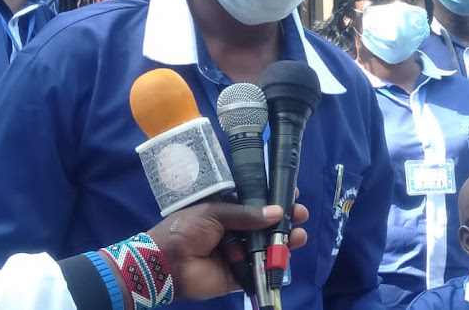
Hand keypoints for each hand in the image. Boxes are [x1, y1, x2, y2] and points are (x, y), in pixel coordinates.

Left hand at [149, 202, 308, 299]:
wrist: (168, 261)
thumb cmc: (188, 228)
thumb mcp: (215, 211)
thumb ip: (246, 214)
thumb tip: (276, 212)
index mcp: (225, 211)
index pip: (254, 203)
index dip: (273, 199)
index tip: (292, 193)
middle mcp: (233, 231)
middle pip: (264, 225)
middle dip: (284, 220)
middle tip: (301, 214)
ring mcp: (237, 254)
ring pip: (265, 246)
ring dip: (284, 240)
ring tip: (300, 234)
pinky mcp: (237, 275)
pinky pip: (259, 269)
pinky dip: (274, 264)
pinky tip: (288, 255)